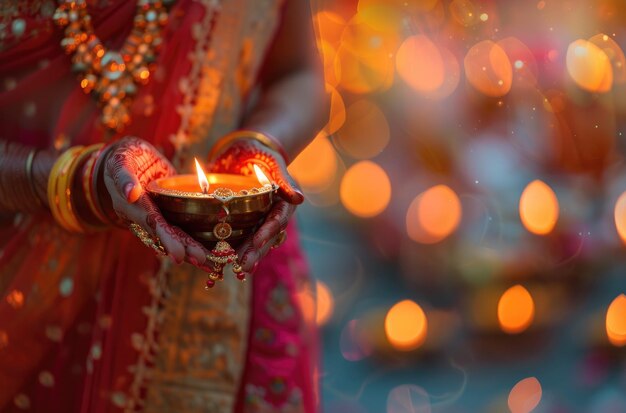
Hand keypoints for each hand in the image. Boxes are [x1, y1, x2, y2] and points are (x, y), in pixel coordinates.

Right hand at [102, 136, 210, 268]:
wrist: (126, 161)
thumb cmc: (123, 157)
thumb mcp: (119, 159)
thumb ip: (123, 175)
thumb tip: (131, 193)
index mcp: (131, 206)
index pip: (152, 223)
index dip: (166, 238)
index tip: (178, 255)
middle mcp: (143, 217)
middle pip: (165, 235)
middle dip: (184, 248)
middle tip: (202, 260)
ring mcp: (155, 218)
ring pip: (174, 236)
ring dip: (191, 250)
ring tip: (210, 265)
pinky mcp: (166, 215)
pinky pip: (180, 229)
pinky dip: (194, 242)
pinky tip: (211, 254)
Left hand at [209, 137, 301, 272]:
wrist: (249, 153)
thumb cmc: (263, 156)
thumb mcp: (275, 165)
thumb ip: (285, 182)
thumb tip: (300, 198)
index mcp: (284, 203)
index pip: (278, 220)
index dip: (268, 231)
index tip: (257, 241)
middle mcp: (275, 215)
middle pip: (267, 237)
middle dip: (256, 251)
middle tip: (244, 266)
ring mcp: (261, 220)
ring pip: (257, 241)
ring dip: (248, 255)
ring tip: (237, 269)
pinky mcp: (248, 222)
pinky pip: (245, 238)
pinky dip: (238, 249)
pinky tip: (228, 261)